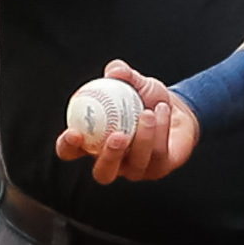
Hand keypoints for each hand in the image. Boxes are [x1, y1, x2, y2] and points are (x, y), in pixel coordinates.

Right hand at [52, 60, 200, 183]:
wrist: (176, 109)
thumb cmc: (144, 97)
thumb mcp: (133, 81)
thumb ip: (121, 73)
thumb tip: (115, 71)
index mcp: (91, 142)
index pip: (70, 151)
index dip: (67, 146)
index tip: (74, 133)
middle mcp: (113, 162)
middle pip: (103, 173)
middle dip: (109, 157)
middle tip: (119, 135)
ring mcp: (136, 169)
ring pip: (135, 164)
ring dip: (143, 137)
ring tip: (148, 112)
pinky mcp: (158, 169)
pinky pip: (157, 155)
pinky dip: (160, 130)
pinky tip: (162, 110)